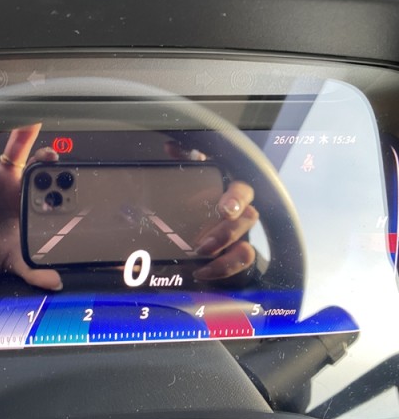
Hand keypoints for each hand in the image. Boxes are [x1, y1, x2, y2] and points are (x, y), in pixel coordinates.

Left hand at [164, 141, 258, 280]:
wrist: (190, 232)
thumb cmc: (193, 198)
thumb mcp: (187, 176)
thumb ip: (184, 160)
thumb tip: (171, 147)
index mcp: (229, 191)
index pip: (243, 190)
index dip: (237, 199)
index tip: (225, 210)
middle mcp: (239, 213)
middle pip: (248, 218)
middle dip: (227, 232)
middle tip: (205, 243)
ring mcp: (240, 236)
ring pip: (246, 244)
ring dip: (223, 253)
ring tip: (199, 254)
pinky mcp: (236, 256)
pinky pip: (240, 264)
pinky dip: (222, 269)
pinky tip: (201, 271)